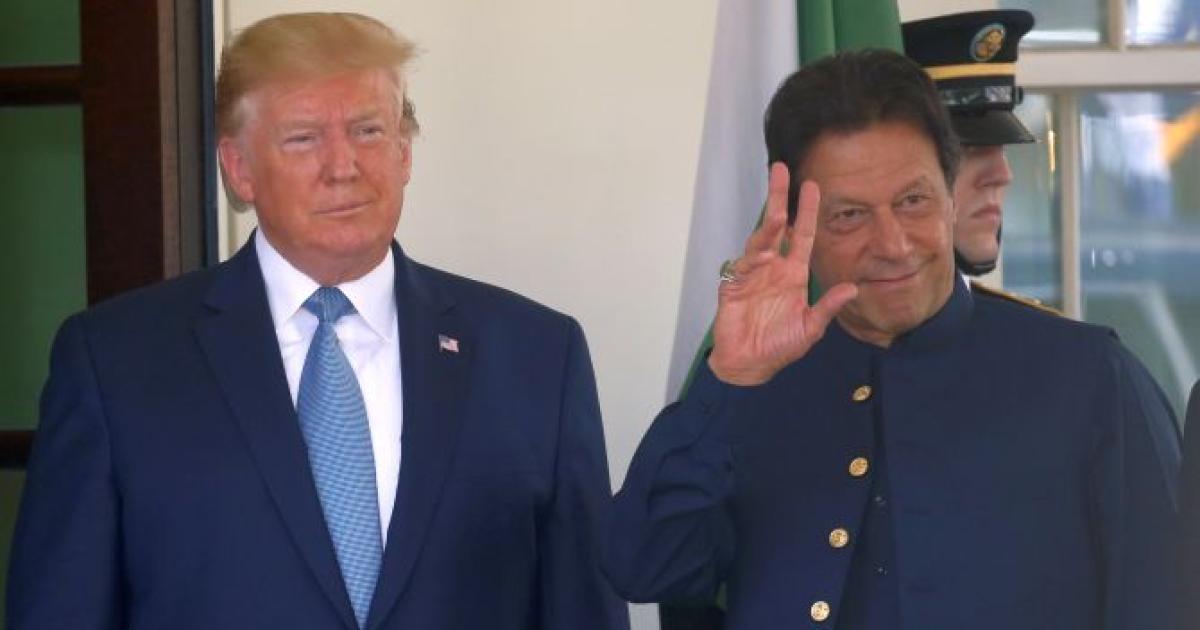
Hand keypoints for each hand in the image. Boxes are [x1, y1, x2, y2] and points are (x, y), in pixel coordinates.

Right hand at [707, 162, 857, 385]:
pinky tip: (764, 255)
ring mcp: (752, 275)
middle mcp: (773, 268)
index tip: (811, 185)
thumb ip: (828, 307)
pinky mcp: (733, 286)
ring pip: (759, 241)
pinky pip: (744, 266)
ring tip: (779, 214)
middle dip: (779, 198)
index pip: (802, 236)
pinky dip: (753, 258)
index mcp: (793, 275)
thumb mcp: (810, 328)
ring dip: (768, 228)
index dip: (807, 211)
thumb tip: (853, 288)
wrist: (749, 365)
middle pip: (776, 226)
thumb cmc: (778, 347)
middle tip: (780, 170)